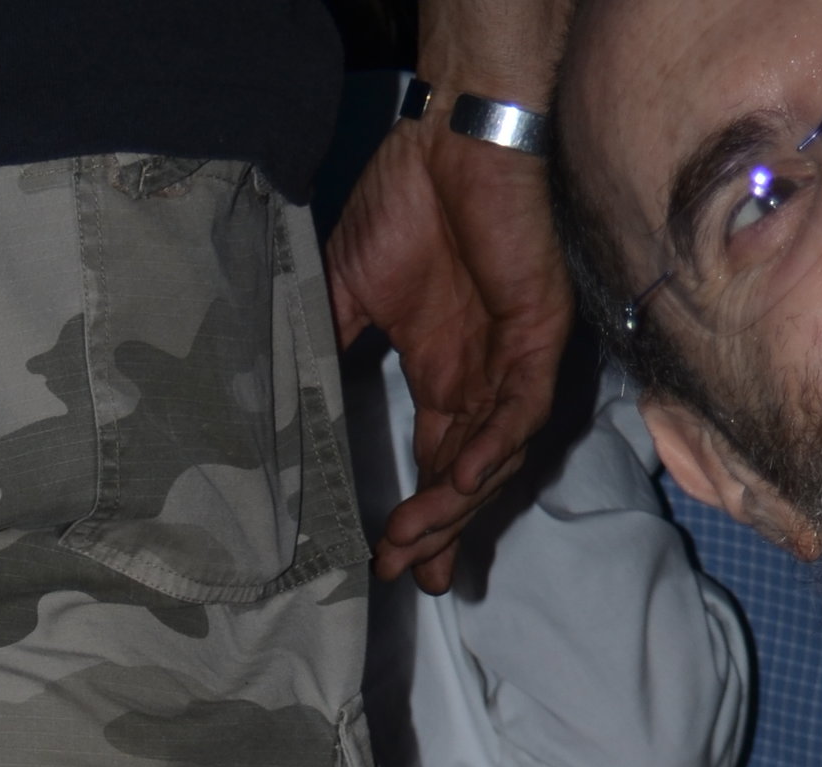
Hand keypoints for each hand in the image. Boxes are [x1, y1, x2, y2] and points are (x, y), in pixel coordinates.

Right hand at [325, 108, 571, 587]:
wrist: (451, 140)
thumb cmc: (404, 202)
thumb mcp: (345, 294)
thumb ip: (325, 353)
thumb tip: (282, 413)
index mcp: (441, 369)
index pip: (436, 461)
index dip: (419, 516)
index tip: (386, 562)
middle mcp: (480, 375)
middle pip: (465, 476)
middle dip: (436, 529)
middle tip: (401, 571)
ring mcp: (512, 358)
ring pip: (495, 455)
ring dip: (457, 502)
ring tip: (414, 540)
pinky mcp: (538, 333)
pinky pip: (524, 406)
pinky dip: (495, 447)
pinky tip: (464, 479)